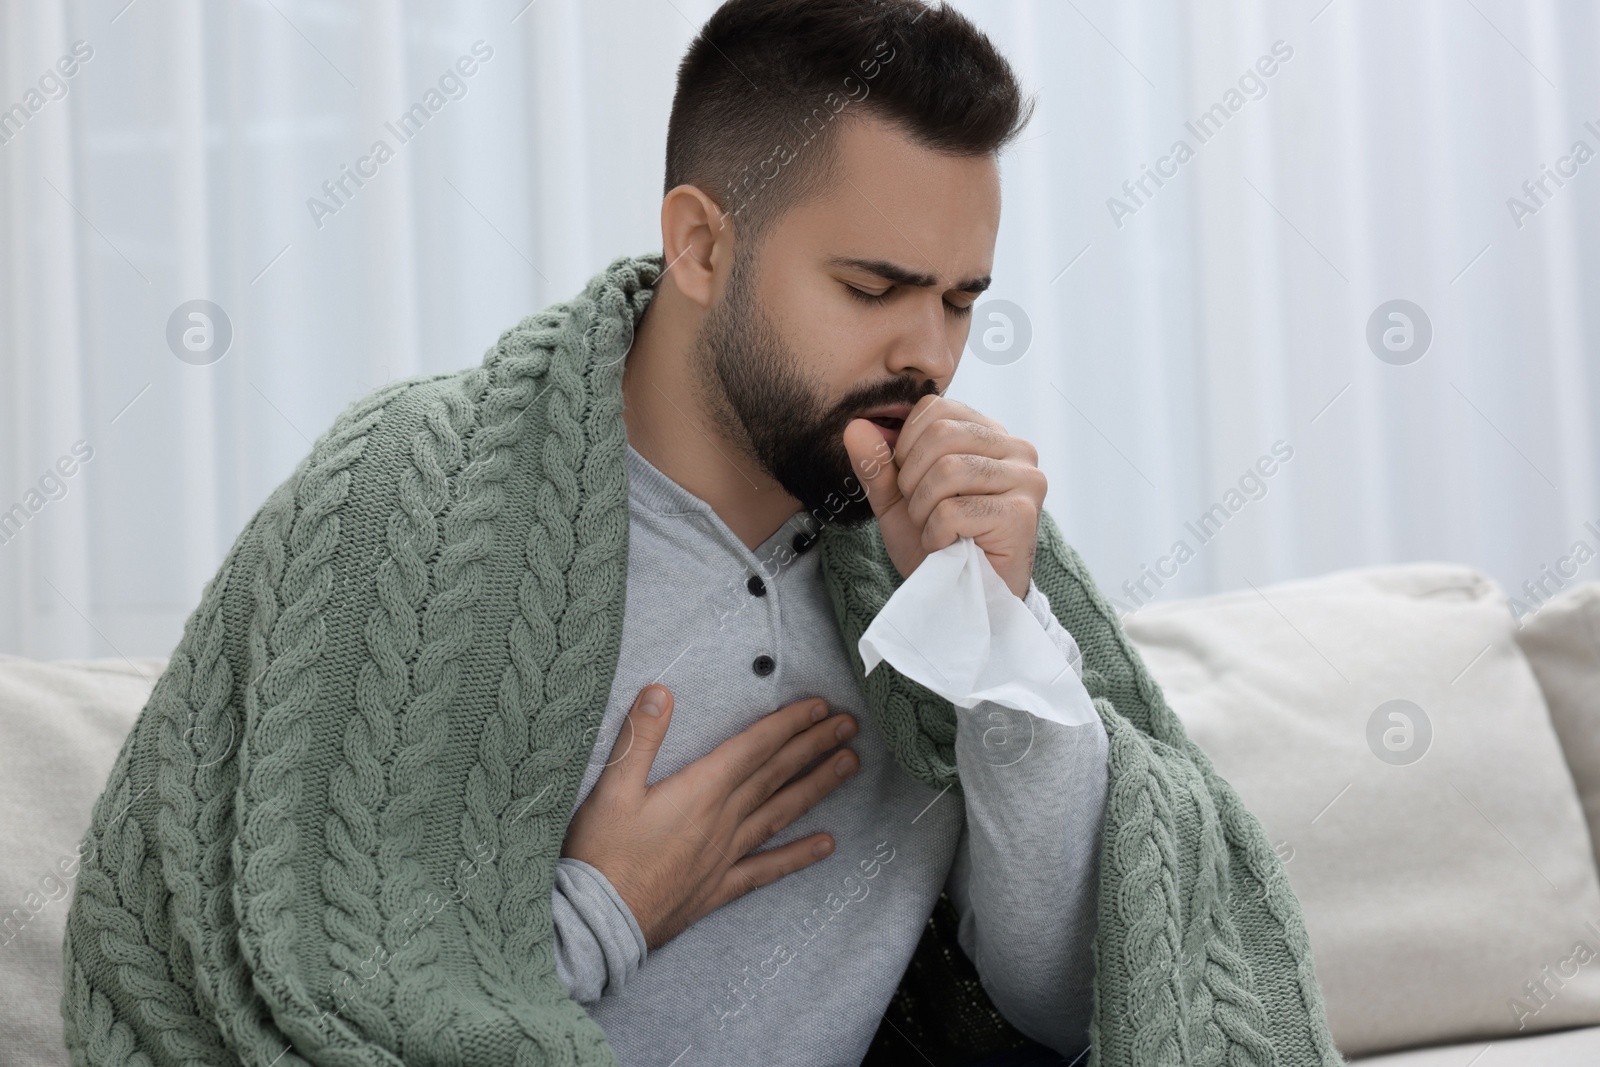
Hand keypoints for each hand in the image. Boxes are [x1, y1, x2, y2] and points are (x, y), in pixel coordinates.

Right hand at [560, 684, 859, 948]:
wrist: (599, 924)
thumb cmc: (601, 855)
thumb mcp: (611, 788)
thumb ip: (640, 738)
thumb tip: (659, 692)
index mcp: (699, 792)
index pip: (753, 748)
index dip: (788, 724)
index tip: (818, 706)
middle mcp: (722, 821)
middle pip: (775, 775)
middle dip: (814, 745)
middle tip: (849, 725)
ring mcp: (725, 856)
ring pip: (780, 813)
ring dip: (817, 787)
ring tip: (850, 766)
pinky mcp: (719, 887)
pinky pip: (767, 869)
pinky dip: (798, 855)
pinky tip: (827, 845)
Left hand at [842, 395, 1046, 598]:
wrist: (963, 600)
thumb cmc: (939, 546)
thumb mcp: (898, 500)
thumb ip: (878, 464)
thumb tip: (854, 427)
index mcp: (990, 435)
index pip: (936, 407)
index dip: (907, 446)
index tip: (912, 485)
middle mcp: (1016, 449)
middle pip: (941, 433)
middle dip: (913, 480)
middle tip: (923, 513)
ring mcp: (1026, 480)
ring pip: (948, 470)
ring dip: (924, 510)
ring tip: (936, 532)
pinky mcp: (1021, 515)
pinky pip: (953, 510)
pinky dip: (936, 535)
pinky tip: (948, 548)